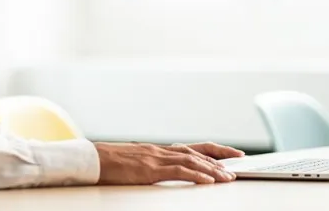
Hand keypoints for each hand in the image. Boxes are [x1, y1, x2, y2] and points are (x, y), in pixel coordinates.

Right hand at [93, 141, 244, 184]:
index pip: (190, 147)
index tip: (230, 153)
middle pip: (196, 151)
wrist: (90, 159)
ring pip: (191, 160)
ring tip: (228, 177)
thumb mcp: (132, 162)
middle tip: (238, 166)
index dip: (212, 150)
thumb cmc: (106, 163)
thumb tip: (159, 171)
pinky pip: (178, 171)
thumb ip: (148, 164)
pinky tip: (208, 181)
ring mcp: (154, 158)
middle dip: (219, 158)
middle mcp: (159, 150)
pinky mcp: (149, 169)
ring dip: (212, 169)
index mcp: (156, 150)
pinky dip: (196, 175)